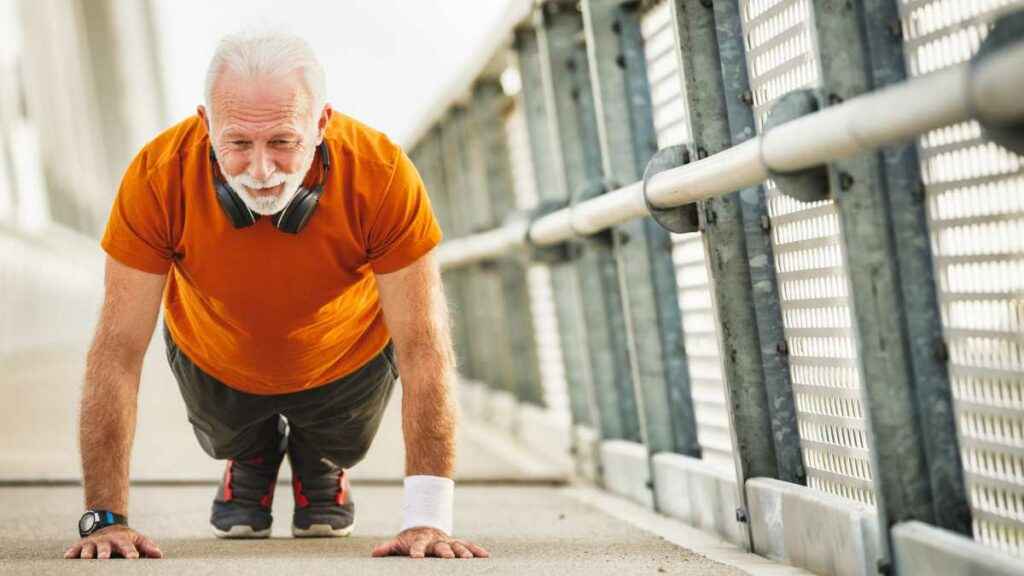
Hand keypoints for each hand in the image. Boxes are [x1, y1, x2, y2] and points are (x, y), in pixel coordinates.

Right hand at [63, 525, 162, 558]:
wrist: (107, 524)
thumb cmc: (125, 538)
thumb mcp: (137, 539)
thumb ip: (147, 547)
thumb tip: (159, 555)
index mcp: (121, 540)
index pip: (127, 546)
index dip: (130, 552)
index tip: (134, 558)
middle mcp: (106, 541)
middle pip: (105, 547)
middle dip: (104, 553)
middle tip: (104, 559)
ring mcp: (93, 543)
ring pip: (89, 548)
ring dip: (87, 553)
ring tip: (86, 559)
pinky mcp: (81, 545)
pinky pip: (75, 549)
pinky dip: (71, 552)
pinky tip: (68, 556)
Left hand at [371, 526, 488, 558]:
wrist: (424, 526)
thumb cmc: (409, 540)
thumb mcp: (398, 543)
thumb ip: (388, 548)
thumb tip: (375, 553)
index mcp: (420, 541)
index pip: (418, 546)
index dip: (416, 551)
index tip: (416, 558)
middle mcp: (436, 540)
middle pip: (440, 546)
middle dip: (444, 551)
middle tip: (447, 558)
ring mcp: (447, 541)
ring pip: (457, 545)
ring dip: (462, 552)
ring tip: (468, 559)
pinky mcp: (457, 543)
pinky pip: (468, 545)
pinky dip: (476, 550)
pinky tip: (485, 556)